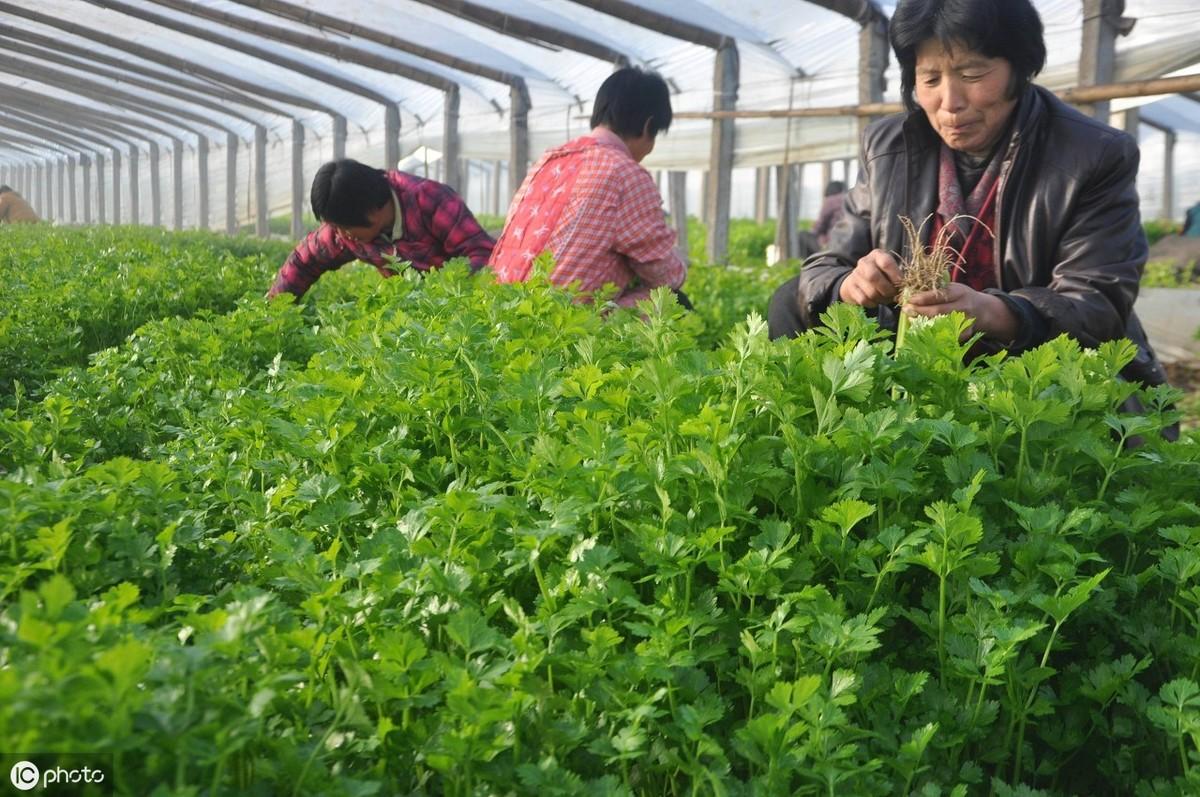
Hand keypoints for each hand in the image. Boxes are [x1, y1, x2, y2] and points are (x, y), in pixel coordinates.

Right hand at [839, 249, 902, 307]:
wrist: (859, 279)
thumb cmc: (882, 274)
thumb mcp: (890, 269)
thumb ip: (898, 276)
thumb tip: (907, 291)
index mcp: (877, 255)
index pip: (886, 263)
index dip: (895, 276)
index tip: (902, 285)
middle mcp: (864, 262)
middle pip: (874, 277)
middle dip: (887, 289)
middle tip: (894, 295)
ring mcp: (855, 275)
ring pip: (870, 291)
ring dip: (882, 299)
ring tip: (887, 298)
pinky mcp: (851, 288)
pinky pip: (864, 300)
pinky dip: (873, 303)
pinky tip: (876, 301)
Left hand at [902, 282, 1017, 341]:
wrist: (983, 310)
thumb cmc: (961, 297)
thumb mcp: (953, 288)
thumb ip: (936, 290)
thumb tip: (911, 293)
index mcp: (959, 292)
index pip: (939, 295)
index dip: (923, 298)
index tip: (910, 299)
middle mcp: (963, 307)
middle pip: (938, 311)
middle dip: (919, 311)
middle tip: (906, 310)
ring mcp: (964, 321)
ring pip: (940, 324)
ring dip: (922, 322)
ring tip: (910, 319)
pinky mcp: (964, 334)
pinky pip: (945, 334)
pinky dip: (932, 332)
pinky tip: (922, 329)